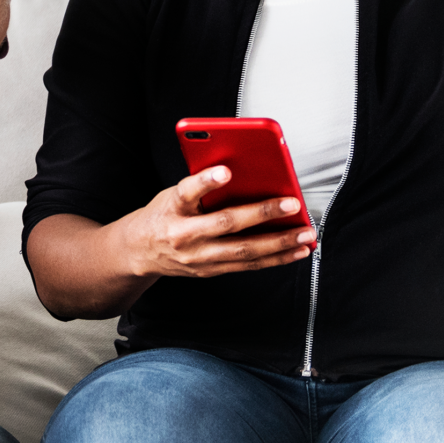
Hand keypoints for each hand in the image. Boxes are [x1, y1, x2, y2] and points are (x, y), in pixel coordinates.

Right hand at [115, 166, 313, 281]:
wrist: (138, 252)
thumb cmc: (161, 215)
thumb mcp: (170, 194)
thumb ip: (200, 189)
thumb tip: (241, 175)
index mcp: (172, 208)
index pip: (187, 192)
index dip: (205, 181)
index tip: (225, 171)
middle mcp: (184, 235)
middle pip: (226, 224)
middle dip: (262, 214)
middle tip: (291, 204)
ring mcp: (199, 257)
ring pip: (244, 251)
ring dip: (279, 243)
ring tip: (305, 234)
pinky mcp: (211, 271)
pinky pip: (248, 266)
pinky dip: (275, 259)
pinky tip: (296, 251)